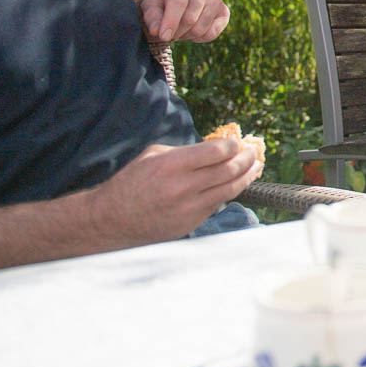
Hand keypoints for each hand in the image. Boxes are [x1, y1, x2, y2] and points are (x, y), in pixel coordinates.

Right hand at [88, 138, 260, 243]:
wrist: (111, 219)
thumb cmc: (130, 182)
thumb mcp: (153, 155)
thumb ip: (185, 151)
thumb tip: (215, 148)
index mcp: (172, 165)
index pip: (217, 152)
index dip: (232, 145)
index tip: (237, 142)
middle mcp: (183, 187)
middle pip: (229, 170)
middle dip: (246, 159)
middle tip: (253, 152)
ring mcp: (189, 208)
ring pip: (229, 190)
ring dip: (246, 176)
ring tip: (254, 167)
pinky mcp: (190, 223)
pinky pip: (217, 204)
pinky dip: (228, 192)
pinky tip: (234, 184)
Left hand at [139, 0, 230, 42]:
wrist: (178, 4)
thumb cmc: (163, 4)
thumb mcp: (151, 7)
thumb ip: (152, 17)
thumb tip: (156, 31)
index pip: (179, 3)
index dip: (170, 22)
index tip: (163, 37)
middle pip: (190, 18)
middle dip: (176, 32)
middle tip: (169, 32)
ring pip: (200, 28)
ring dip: (186, 36)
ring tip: (180, 30)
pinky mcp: (224, 12)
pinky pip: (212, 33)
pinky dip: (200, 38)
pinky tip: (193, 32)